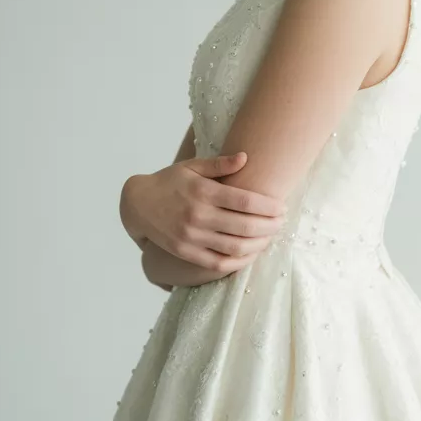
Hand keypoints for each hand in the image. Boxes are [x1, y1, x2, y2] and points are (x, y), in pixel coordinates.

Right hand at [121, 152, 287, 277]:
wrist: (138, 204)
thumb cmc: (170, 181)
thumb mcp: (192, 166)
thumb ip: (219, 164)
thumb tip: (246, 157)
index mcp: (203, 192)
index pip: (245, 202)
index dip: (269, 207)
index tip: (282, 208)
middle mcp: (198, 215)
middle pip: (245, 226)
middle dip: (270, 226)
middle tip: (282, 223)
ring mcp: (191, 237)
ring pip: (235, 247)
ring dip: (259, 245)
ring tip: (270, 238)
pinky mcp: (186, 252)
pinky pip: (218, 263)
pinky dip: (239, 262)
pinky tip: (251, 254)